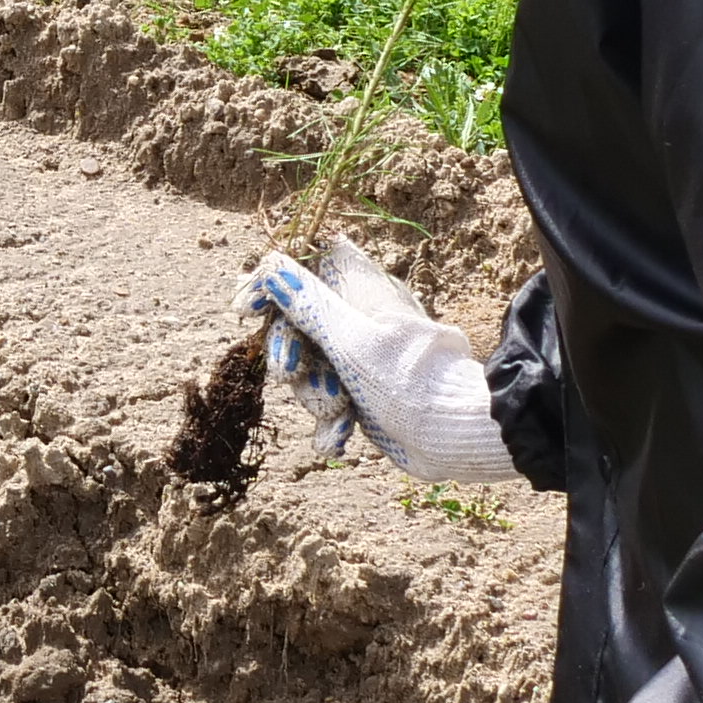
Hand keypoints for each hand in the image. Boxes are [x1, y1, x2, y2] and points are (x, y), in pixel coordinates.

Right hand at [265, 241, 523, 485]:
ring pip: (307, 372)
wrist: (455, 435)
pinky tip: (341, 436)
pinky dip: (330, 423)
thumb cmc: (409, 378)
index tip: (247, 309)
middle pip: (294, 325)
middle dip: (291, 355)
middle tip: (290, 373)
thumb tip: (270, 265)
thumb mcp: (351, 339)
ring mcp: (358, 361)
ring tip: (341, 410)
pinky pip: (327, 405)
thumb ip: (309, 305)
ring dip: (316, 397)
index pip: (302, 267)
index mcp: (359, 290)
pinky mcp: (362, 398)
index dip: (270, 284)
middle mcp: (357, 320)